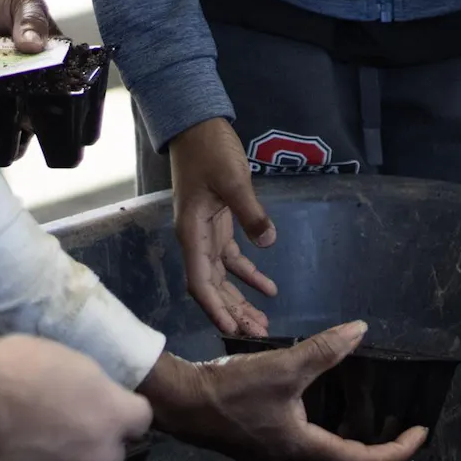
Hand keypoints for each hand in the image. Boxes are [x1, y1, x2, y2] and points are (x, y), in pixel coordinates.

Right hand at [0, 335, 152, 460]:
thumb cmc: (22, 367)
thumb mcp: (72, 361)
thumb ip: (95, 388)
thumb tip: (95, 398)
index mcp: (114, 417)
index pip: (141, 418)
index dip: (124, 408)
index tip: (108, 399)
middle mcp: (97, 454)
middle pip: (113, 452)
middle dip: (99, 439)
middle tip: (74, 418)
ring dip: (69, 453)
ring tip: (39, 430)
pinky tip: (17, 442)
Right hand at [137, 321, 427, 460]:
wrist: (182, 404)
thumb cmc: (232, 391)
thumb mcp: (283, 368)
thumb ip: (324, 350)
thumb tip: (360, 331)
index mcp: (307, 452)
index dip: (399, 450)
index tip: (421, 432)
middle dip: (381, 445)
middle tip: (402, 422)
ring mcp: (280, 458)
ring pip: (329, 456)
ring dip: (355, 438)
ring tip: (375, 413)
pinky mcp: (267, 447)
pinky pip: (311, 446)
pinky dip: (331, 431)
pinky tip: (330, 405)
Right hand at [168, 118, 277, 335]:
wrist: (196, 125)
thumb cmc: (209, 150)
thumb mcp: (233, 179)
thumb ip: (250, 212)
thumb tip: (268, 243)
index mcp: (192, 233)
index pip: (201, 282)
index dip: (215, 309)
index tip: (231, 330)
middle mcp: (195, 239)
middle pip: (212, 286)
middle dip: (233, 312)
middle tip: (258, 335)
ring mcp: (205, 234)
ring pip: (222, 277)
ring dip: (240, 299)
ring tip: (263, 323)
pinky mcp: (217, 225)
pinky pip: (232, 258)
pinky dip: (249, 275)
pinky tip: (269, 289)